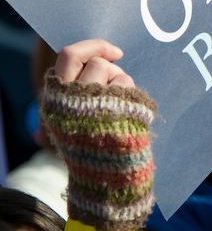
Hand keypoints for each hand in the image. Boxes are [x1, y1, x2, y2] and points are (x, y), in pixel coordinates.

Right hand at [44, 39, 155, 230]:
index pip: (68, 56)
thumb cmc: (93, 149)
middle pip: (96, 61)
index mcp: (56, 101)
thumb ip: (77, 93)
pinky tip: (131, 119)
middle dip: (110, 65)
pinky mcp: (120, 110)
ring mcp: (98, 104)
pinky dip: (136, 98)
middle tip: (118, 75)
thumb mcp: (72, 120)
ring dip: (124, 85)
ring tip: (121, 110)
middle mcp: (73, 100)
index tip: (114, 51)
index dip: (92, 46)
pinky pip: (132, 87)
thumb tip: (103, 59)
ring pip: (117, 73)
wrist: (107, 183)